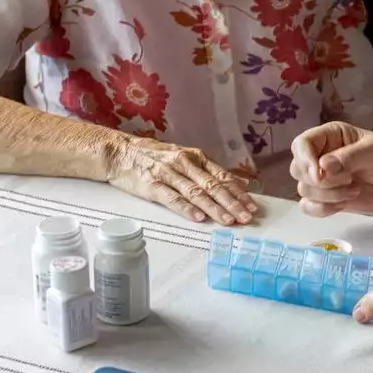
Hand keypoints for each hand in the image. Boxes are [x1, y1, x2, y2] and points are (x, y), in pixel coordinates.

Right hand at [109, 136, 257, 224]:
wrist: (120, 152)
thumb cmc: (154, 156)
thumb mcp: (186, 158)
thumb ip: (211, 171)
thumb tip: (239, 183)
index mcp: (196, 157)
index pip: (222, 176)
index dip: (238, 192)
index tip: (252, 206)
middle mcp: (185, 164)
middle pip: (212, 186)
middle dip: (232, 203)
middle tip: (246, 217)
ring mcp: (168, 174)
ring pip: (196, 193)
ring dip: (214, 208)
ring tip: (228, 220)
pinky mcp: (152, 185)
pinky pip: (172, 198)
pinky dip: (186, 209)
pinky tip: (199, 218)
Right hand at [289, 121, 372, 216]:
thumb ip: (349, 157)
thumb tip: (322, 166)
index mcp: (331, 136)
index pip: (302, 144)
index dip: (304, 158)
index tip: (318, 173)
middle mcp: (322, 156)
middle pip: (297, 168)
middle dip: (320, 180)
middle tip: (348, 180)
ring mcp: (324, 179)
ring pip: (304, 189)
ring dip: (328, 195)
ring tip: (355, 191)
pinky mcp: (328, 199)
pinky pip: (308, 207)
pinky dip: (322, 209)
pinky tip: (343, 205)